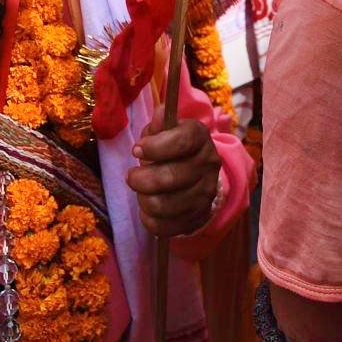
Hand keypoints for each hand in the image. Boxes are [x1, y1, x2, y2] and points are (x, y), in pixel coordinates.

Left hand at [124, 116, 221, 237]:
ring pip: (164, 205)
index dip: (155, 147)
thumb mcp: (165, 129)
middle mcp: (209, 164)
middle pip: (169, 178)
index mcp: (200, 137)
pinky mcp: (198, 217)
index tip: (136, 150)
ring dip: (143, 199)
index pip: (183, 141)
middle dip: (140, 179)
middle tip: (131, 176)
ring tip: (141, 191)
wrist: (196, 175)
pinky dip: (149, 218)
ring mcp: (206, 194)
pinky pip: (164, 226)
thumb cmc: (172, 147)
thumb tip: (159, 114)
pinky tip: (148, 207)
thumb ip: (160, 122)